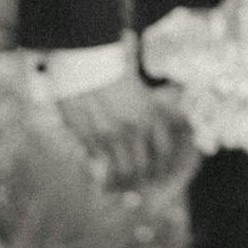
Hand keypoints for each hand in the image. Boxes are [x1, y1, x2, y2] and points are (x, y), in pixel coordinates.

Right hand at [51, 71, 196, 187]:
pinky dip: (103, 175)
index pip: (164, 152)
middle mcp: (133, 129)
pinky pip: (100, 165)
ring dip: (123, 183)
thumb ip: (149, 115)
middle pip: (144, 168)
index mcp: (149, 115)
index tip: (158, 174)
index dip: (162, 167)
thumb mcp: (139, 90)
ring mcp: (111, 137)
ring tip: (120, 188)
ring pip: (122, 172)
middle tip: (139, 184)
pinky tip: (103, 178)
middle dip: (143, 180)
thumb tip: (162, 131)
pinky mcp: (89, 139)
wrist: (84, 59)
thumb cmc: (111, 71)